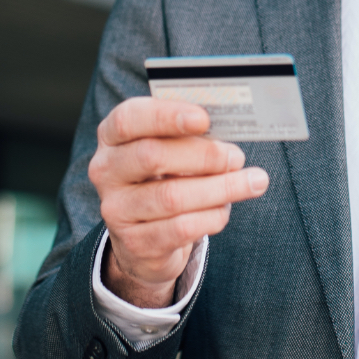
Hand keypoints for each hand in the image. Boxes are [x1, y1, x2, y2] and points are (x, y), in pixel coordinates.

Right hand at [90, 96, 269, 308]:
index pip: (129, 119)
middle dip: (203, 155)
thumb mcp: (168, 150)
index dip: (166, 115)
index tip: (204, 118)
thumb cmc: (163, 178)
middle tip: (236, 156)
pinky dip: (211, 216)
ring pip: (171, 197)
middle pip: (152, 156)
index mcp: (112, 137)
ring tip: (252, 182)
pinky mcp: (136, 242)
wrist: (143, 237)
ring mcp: (116, 209)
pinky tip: (226, 208)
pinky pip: (181, 228)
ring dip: (220, 188)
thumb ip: (189, 136)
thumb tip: (230, 130)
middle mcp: (106, 171)